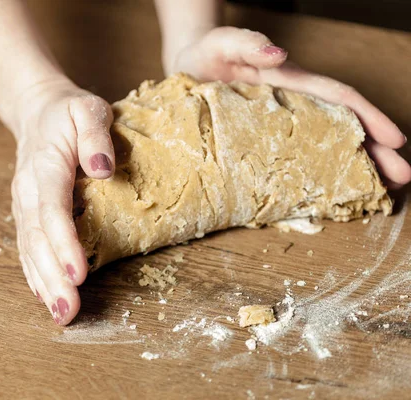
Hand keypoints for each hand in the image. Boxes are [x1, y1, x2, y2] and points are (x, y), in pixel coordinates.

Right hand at [8, 78, 114, 324]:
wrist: (36, 111)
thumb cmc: (67, 112)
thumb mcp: (87, 108)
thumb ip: (95, 134)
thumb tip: (102, 169)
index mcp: (45, 165)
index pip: (52, 209)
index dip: (64, 243)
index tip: (78, 273)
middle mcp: (28, 190)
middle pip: (37, 238)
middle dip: (52, 276)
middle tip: (67, 309)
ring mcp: (23, 204)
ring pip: (29, 248)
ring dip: (43, 283)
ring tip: (60, 313)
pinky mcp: (26, 213)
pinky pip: (27, 247)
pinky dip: (34, 273)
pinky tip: (44, 295)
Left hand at [167, 26, 410, 187]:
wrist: (185, 67)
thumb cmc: (206, 54)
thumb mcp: (222, 43)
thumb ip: (248, 43)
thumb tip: (279, 52)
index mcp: (289, 82)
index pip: (337, 98)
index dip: (368, 117)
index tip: (395, 140)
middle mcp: (291, 104)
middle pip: (340, 126)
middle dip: (373, 150)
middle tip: (402, 177)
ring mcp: (277, 124)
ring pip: (323, 144)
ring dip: (352, 164)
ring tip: (380, 190)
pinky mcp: (260, 140)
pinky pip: (293, 157)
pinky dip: (314, 172)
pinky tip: (326, 192)